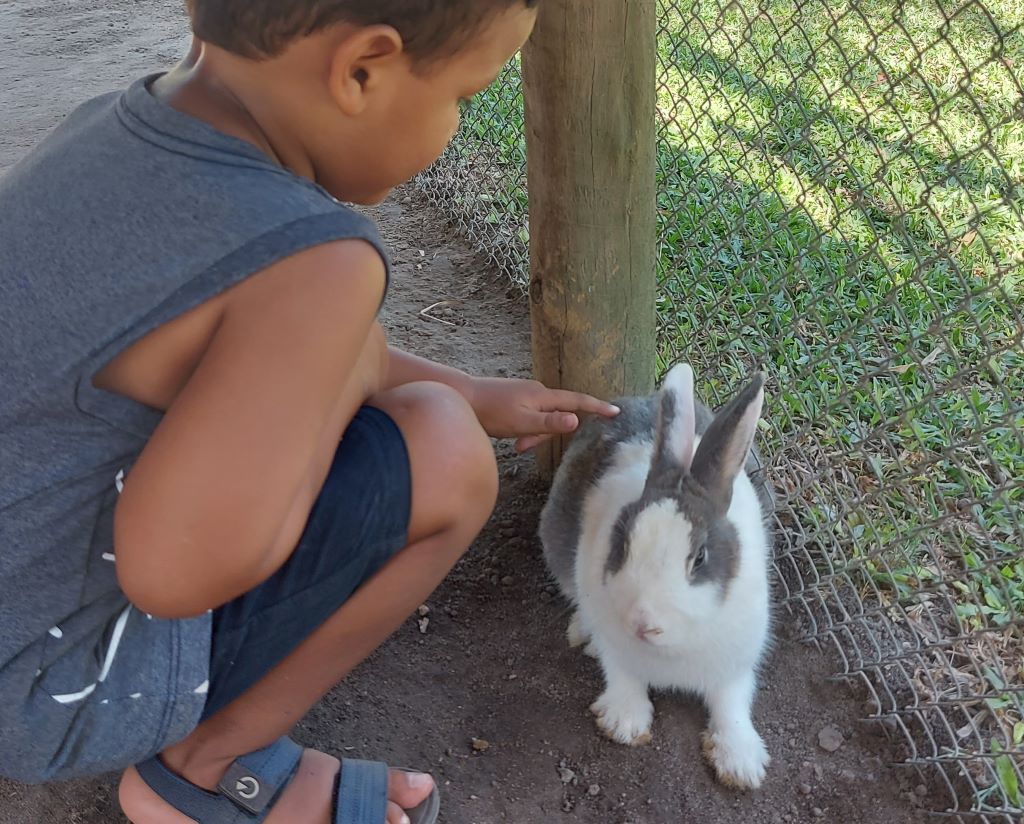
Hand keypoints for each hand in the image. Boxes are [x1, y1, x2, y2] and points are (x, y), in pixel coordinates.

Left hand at [468, 377, 619, 452]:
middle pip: (557, 416)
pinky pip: (531, 418)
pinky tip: (511, 438)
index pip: (577, 401)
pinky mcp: (517, 400)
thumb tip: (576, 421)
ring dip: (533, 435)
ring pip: (542, 420)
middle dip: (546, 435)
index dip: (597, 407)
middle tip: (523, 445)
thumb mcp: (522, 423)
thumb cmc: (491, 412)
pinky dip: (526, 431)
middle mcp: (538, 392)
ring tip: (515, 444)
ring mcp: (527, 395)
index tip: (616, 411)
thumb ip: (549, 424)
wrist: (462, 397)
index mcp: (543, 396)